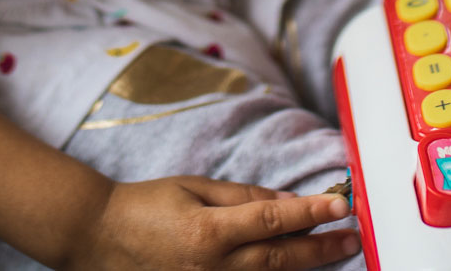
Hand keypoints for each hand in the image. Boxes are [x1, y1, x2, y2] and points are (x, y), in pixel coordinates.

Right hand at [62, 177, 358, 270]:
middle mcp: (211, 268)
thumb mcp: (193, 189)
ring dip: (305, 268)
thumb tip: (285, 201)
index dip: (310, 212)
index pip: (272, 220)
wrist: (97, 238)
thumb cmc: (144, 206)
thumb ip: (241, 197)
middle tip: (353, 237)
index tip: (341, 204)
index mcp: (208, 232)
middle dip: (322, 248)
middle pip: (280, 259)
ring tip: (335, 252)